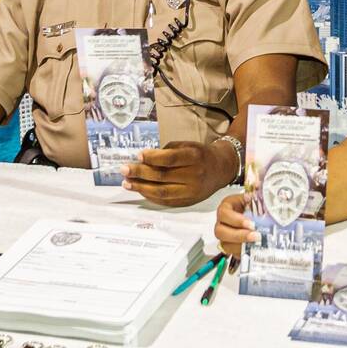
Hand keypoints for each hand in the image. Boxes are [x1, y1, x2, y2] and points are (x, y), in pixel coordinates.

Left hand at [119, 139, 236, 206]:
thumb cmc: (200, 154)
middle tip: (124, 170)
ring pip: (162, 192)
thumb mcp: (187, 145)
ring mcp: (192, 191)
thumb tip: (144, 160)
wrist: (221, 169)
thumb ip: (167, 152)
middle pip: (163, 176)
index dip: (152, 158)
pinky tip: (140, 190)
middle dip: (140, 173)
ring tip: (127, 183)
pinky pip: (166, 201)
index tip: (138, 155)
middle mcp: (194, 175)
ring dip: (141, 188)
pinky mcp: (189, 202)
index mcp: (195, 157)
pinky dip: (151, 196)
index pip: (170, 159)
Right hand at [213, 193, 257, 256]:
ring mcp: (225, 236)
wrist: (258, 215)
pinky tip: (254, 250)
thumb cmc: (254, 205)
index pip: (224, 213)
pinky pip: (233, 253)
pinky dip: (243, 253)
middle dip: (239, 235)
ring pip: (225, 244)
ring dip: (241, 245)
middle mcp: (222, 222)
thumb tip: (258, 186)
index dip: (236, 220)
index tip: (251, 223)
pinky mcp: (231, 247)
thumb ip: (257, 193)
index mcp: (226, 207)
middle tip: (255, 236)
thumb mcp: (255, 198)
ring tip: (256, 244)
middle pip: (221, 231)